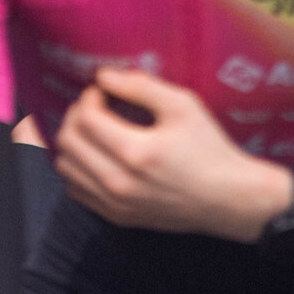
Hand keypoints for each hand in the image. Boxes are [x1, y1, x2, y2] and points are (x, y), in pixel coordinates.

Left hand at [54, 68, 288, 236]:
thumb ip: (141, 86)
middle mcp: (118, 182)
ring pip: (66, 168)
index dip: (88, 97)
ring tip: (96, 131)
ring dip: (73, 143)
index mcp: (135, 152)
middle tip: (97, 107)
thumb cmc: (209, 149)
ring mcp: (115, 204)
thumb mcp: (183, 106)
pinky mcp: (118, 217)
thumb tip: (103, 76)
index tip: (104, 92)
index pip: (85, 118)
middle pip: (68, 142)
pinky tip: (99, 156)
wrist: (228, 200)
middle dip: (76, 116)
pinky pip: (76, 191)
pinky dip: (78, 169)